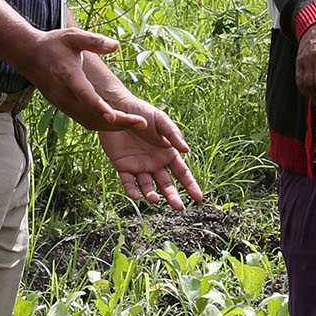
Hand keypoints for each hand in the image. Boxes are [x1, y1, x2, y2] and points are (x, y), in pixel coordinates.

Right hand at [15, 26, 145, 132]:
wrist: (28, 56)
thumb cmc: (53, 44)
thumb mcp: (73, 36)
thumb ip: (94, 41)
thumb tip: (116, 45)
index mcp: (68, 76)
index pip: (84, 94)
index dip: (98, 106)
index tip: (113, 115)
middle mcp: (64, 94)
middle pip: (92, 114)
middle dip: (117, 122)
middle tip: (141, 123)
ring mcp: (63, 104)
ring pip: (90, 122)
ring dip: (112, 126)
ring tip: (135, 125)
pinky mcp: (64, 108)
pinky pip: (85, 121)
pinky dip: (102, 125)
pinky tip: (118, 123)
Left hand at [88, 59, 197, 205]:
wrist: (117, 108)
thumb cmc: (143, 112)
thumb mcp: (161, 121)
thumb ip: (173, 135)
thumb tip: (187, 151)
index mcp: (168, 153)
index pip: (182, 173)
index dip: (190, 185)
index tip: (198, 198)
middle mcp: (155, 163)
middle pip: (166, 184)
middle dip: (173, 196)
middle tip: (178, 207)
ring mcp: (139, 166)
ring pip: (147, 186)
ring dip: (151, 194)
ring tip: (154, 199)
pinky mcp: (122, 166)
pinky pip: (128, 181)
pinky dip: (131, 190)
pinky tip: (136, 196)